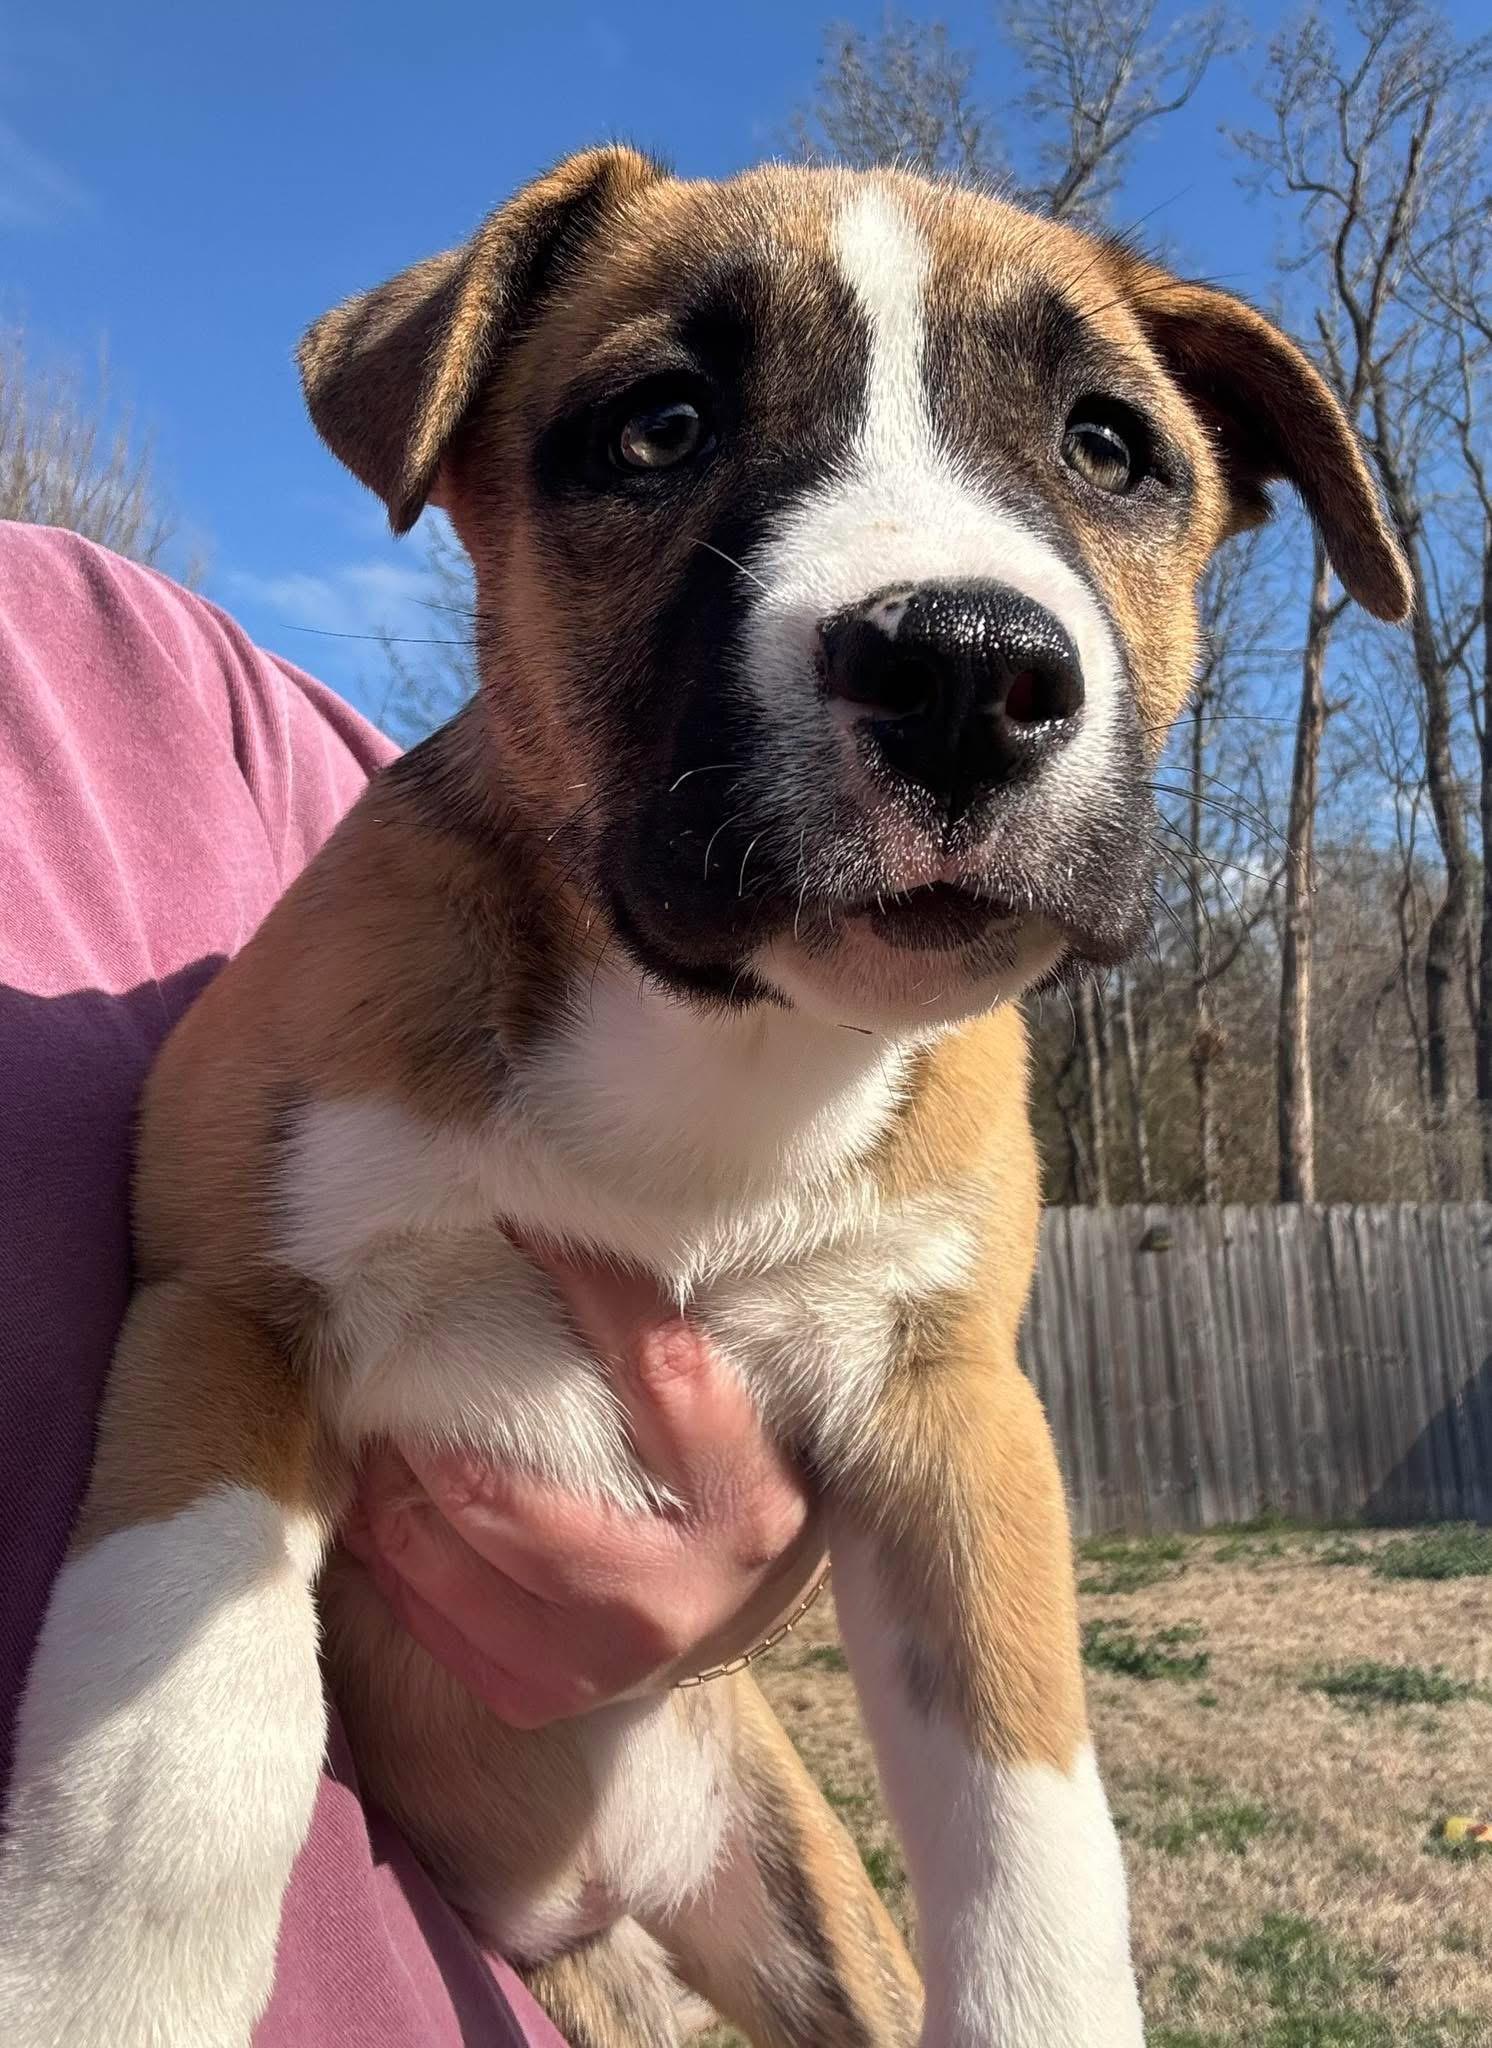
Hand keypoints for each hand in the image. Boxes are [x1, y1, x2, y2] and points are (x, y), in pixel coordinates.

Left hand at [341, 1251, 820, 1727]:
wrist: (725, 1604)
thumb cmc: (723, 1467)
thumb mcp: (739, 1400)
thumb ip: (676, 1330)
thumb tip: (585, 1213)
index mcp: (747, 1505)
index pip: (660, 1371)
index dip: (589, 1280)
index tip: (525, 1212)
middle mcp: (673, 1600)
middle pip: (507, 1493)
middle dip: (434, 1402)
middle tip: (400, 1332)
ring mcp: (595, 1664)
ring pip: (437, 1548)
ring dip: (389, 1465)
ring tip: (379, 1403)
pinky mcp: (530, 1694)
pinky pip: (413, 1601)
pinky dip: (382, 1531)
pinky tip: (386, 1478)